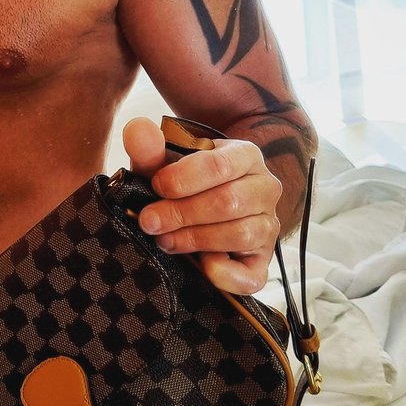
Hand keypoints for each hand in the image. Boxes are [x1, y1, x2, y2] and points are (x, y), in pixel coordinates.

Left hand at [122, 117, 281, 293]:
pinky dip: (226, 275)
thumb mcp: (163, 165)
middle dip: (181, 213)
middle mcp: (265, 188)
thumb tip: (137, 129)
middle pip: (228, 202)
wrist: (199, 208)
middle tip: (149, 221)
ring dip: (196, 239)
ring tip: (165, 239)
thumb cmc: (181, 184)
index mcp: (244, 156)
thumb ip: (149, 149)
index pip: (219, 165)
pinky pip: (253, 275)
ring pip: (241, 233)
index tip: (156, 187)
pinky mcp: (261, 261)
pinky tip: (203, 265)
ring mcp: (268, 226)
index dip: (182, 179)